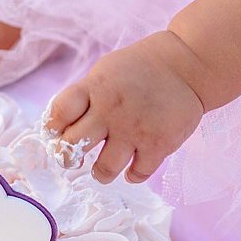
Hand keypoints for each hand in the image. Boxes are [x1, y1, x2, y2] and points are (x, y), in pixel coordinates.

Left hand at [43, 31, 205, 183]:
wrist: (188, 65)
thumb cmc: (141, 69)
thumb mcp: (105, 71)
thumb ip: (85, 97)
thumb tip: (62, 128)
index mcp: (95, 88)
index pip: (58, 114)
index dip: (52, 129)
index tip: (57, 135)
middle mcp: (111, 110)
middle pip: (73, 146)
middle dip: (68, 158)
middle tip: (74, 159)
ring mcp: (135, 129)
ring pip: (104, 169)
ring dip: (100, 173)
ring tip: (103, 169)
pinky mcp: (159, 144)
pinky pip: (137, 174)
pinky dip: (132, 174)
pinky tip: (133, 166)